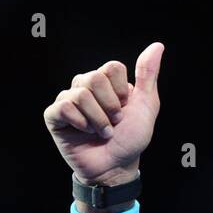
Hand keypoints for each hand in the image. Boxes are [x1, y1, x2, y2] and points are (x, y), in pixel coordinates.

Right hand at [43, 42, 163, 186]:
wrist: (116, 167)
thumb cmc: (131, 139)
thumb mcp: (147, 106)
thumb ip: (148, 75)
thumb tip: (158, 45)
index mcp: (106, 82)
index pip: (111, 67)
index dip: (122, 92)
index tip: (126, 109)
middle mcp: (85, 87)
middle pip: (95, 78)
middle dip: (111, 107)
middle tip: (114, 123)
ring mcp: (68, 100)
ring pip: (80, 94)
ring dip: (98, 120)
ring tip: (101, 133)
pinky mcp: (55, 116)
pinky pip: (64, 107)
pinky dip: (80, 123)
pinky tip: (84, 132)